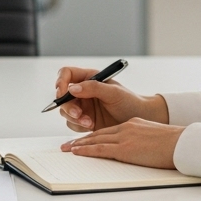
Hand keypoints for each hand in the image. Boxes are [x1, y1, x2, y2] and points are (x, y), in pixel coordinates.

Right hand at [53, 66, 167, 131]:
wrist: (139, 119)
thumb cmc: (130, 102)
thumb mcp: (114, 92)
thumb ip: (93, 88)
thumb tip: (72, 88)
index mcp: (89, 78)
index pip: (67, 74)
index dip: (61, 81)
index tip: (63, 92)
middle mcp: (83, 91)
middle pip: (62, 95)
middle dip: (68, 106)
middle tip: (78, 114)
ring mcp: (83, 107)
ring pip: (65, 111)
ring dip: (74, 118)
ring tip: (89, 123)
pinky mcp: (84, 121)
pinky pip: (72, 124)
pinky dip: (78, 126)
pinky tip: (91, 126)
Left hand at [60, 118, 183, 168]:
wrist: (181, 143)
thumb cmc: (174, 144)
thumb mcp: (155, 136)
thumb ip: (142, 139)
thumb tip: (138, 148)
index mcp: (133, 124)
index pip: (109, 130)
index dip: (94, 135)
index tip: (84, 140)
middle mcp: (126, 128)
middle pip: (98, 133)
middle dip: (82, 140)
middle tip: (68, 145)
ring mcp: (124, 137)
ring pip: (95, 140)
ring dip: (79, 145)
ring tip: (67, 149)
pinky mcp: (124, 149)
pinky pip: (99, 149)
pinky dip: (86, 150)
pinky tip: (76, 152)